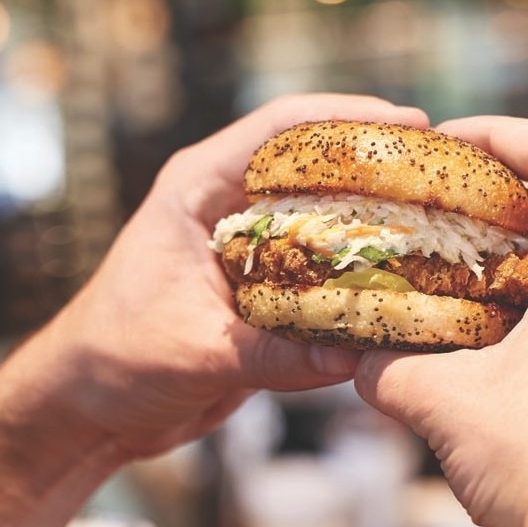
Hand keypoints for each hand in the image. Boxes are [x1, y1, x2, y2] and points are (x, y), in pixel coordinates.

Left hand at [51, 94, 428, 455]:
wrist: (88, 408)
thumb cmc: (113, 361)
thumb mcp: (196, 352)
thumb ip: (275, 356)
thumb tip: (356, 355)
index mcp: (197, 190)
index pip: (279, 130)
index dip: (346, 118)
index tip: (408, 121)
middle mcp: (226, 210)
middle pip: (312, 168)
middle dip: (376, 167)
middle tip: (439, 174)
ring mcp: (247, 252)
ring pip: (322, 220)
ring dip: (373, 222)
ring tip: (438, 225)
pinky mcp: (259, 293)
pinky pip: (318, 275)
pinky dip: (356, 278)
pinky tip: (402, 288)